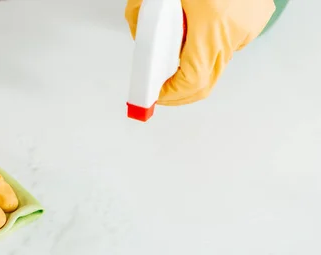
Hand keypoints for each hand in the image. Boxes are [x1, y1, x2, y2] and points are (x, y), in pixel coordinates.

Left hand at [125, 0, 275, 104]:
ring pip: (219, 60)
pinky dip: (210, 43)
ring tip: (177, 49)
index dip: (174, 94)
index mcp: (212, 21)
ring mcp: (250, 23)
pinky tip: (196, 28)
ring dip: (196, 63)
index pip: (194, 79)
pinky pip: (230, 42)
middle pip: (208, 78)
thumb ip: (141, 15)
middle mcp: (235, 27)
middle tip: (163, 89)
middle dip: (183, 87)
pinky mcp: (257, 17)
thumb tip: (140, 37)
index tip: (159, 97)